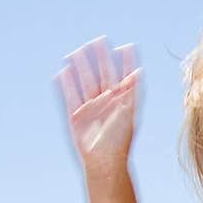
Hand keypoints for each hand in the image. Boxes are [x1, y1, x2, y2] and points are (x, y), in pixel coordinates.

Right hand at [56, 37, 140, 170]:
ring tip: (77, 51)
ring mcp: (91, 108)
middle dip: (101, 58)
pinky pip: (70, 96)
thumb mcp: (128, 113)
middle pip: (103, 75)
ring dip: (82, 66)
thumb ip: (132, 91)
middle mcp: (107, 103)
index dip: (126, 63)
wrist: (104, 162)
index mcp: (122, 103)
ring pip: (85, 82)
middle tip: (99, 40)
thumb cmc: (119, 141)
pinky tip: (64, 71)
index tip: (127, 46)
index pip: (124, 77)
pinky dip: (67, 84)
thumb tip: (139, 71)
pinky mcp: (76, 116)